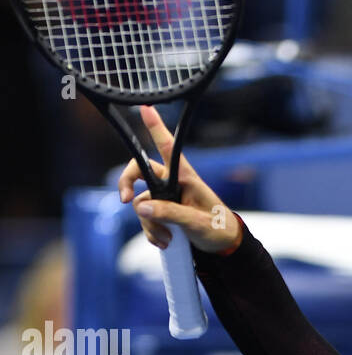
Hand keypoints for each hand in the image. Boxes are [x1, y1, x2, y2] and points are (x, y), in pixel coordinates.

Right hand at [118, 104, 241, 254]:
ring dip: (149, 223)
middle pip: (139, 172)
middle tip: (125, 199)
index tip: (146, 107)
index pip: (168, 147)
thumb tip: (140, 207)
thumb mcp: (195, 222)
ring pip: (142, 204)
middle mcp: (173, 183)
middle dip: (127, 185)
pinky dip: (152, 231)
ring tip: (167, 238)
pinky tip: (165, 241)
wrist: (224, 247)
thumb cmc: (217, 228)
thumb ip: (169, 213)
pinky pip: (146, 218)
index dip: (156, 127)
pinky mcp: (163, 212)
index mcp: (186, 177)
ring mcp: (166, 198)